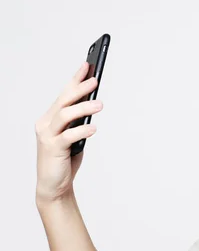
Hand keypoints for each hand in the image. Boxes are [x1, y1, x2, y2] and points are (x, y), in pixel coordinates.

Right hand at [35, 62, 102, 201]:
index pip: (64, 94)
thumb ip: (79, 121)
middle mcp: (46, 123)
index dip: (75, 79)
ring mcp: (47, 136)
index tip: (88, 65)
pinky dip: (82, 130)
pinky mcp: (52, 149)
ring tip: (100, 104)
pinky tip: (93, 128)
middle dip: (80, 88)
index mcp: (51, 118)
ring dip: (83, 107)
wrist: (53, 185)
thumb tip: (94, 104)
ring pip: (65, 115)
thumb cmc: (65, 159)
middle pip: (64, 101)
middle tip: (96, 80)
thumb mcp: (74, 136)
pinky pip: (69, 136)